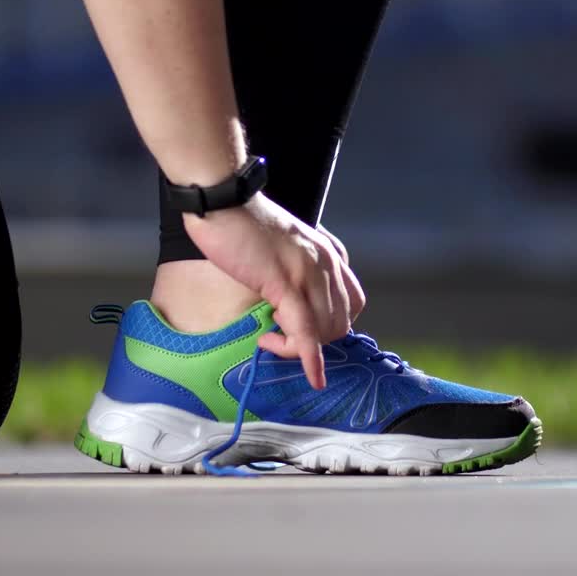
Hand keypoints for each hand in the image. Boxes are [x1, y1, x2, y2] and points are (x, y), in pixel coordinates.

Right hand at [183, 194, 365, 388]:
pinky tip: (312, 377)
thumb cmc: (243, 222)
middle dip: (315, 341)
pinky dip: (310, 359)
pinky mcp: (285, 283)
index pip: (352, 303)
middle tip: (278, 335)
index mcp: (329, 254)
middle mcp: (327, 264)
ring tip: (269, 336)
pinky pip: (306, 331)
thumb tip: (288, 297)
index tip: (303, 328)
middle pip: (341, 323)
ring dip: (299, 347)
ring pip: (325, 331)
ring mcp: (309, 273)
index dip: (331, 324)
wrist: (224, 199)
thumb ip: (296, 267)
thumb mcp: (283, 246)